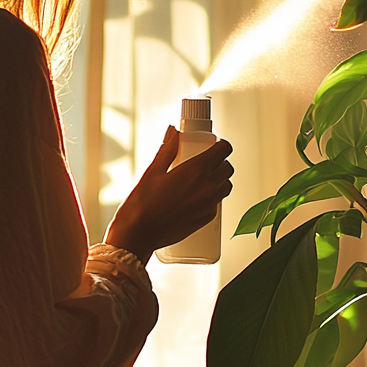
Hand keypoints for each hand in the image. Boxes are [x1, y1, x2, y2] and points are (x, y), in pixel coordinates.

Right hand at [104, 125, 233, 263]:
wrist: (139, 234)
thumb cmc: (142, 204)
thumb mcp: (153, 171)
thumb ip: (167, 149)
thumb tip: (173, 132)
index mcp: (195, 171)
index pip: (223, 151)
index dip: (221, 145)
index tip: (214, 145)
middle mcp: (207, 187)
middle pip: (228, 168)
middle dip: (220, 162)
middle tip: (205, 162)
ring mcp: (209, 205)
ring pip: (226, 186)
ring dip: (219, 180)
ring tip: (202, 179)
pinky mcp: (207, 219)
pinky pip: (218, 203)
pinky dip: (212, 197)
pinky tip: (196, 197)